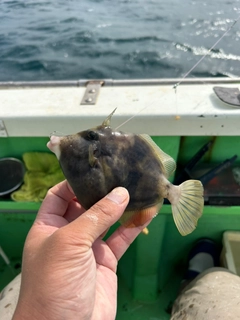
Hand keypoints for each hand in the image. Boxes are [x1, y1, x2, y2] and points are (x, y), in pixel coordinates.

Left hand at [13, 181, 152, 319]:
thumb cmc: (55, 284)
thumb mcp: (70, 243)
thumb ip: (96, 217)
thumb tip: (120, 193)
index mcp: (49, 226)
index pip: (59, 195)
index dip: (75, 182)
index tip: (96, 170)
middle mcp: (68, 234)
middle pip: (86, 204)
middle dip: (102, 191)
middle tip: (122, 174)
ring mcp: (89, 247)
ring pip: (107, 220)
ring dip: (122, 207)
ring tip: (139, 189)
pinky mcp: (107, 260)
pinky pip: (121, 238)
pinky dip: (134, 226)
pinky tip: (147, 212)